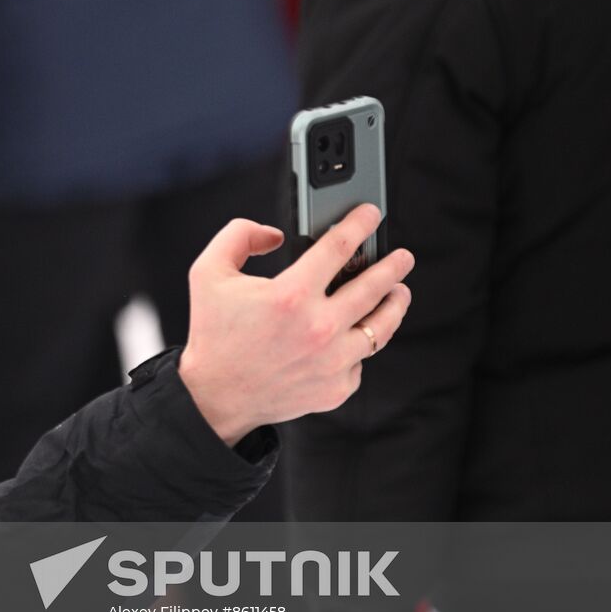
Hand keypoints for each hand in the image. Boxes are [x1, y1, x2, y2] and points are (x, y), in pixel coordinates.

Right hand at [178, 204, 413, 443]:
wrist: (214, 397)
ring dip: (395, 304)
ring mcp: (332, 361)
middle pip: (376, 285)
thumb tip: (274, 235)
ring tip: (398, 292)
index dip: (360, 223)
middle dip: (394, 265)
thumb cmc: (213, 335)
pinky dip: (358, 346)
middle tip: (402, 257)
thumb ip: (239, 236)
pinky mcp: (336, 388)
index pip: (340, 246)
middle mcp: (319, 328)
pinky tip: (355, 336)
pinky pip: (360, 360)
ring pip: (382, 326)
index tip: (371, 214)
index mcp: (291, 295)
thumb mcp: (208, 273)